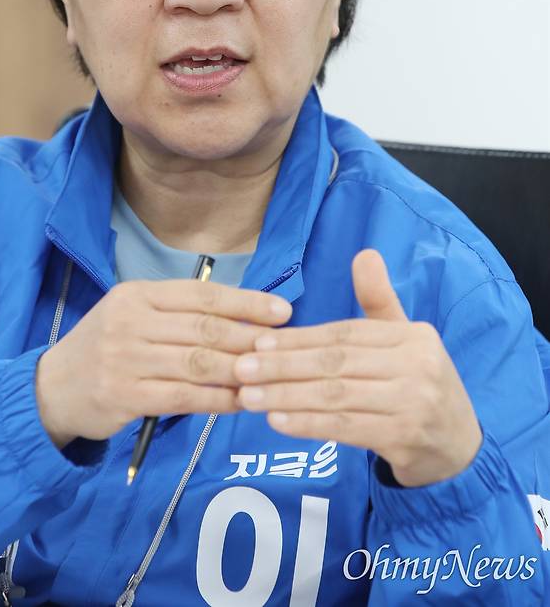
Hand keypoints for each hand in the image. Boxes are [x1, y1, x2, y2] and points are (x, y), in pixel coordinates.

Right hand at [35, 279, 291, 447]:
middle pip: (203, 328)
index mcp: (137, 294)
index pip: (202, 294)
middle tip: (283, 348)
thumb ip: (179, 314)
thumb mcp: (134, 316)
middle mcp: (130, 321)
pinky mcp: (124, 395)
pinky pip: (183, 397)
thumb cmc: (106, 348)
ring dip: (238, 371)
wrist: (52, 389)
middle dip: (249, 338)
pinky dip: (217, 400)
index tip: (282, 312)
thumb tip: (245, 316)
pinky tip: (240, 402)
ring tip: (269, 376)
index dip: (246, 302)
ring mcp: (125, 359)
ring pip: (197, 363)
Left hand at [235, 249, 482, 486]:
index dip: (299, 338)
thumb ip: (378, 300)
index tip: (258, 343)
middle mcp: (416, 365)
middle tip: (240, 369)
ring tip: (248, 396)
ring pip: (336, 396)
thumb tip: (364, 254)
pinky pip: (346, 428)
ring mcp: (413, 403)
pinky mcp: (404, 438)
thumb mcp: (404, 337)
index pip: (344, 334)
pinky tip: (277, 421)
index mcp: (412, 335)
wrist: (458, 446)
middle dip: (283, 366)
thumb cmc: (418, 384)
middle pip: (336, 363)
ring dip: (286, 396)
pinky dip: (308, 424)